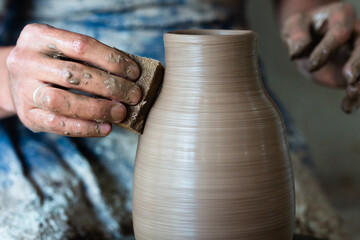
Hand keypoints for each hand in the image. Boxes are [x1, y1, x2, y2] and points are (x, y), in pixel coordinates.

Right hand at [7, 24, 141, 136]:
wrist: (15, 80)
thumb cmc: (53, 64)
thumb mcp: (64, 51)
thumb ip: (91, 60)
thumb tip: (130, 78)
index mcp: (38, 37)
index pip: (81, 45)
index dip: (112, 60)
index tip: (134, 72)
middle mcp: (25, 60)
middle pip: (74, 74)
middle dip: (111, 86)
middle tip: (133, 95)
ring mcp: (23, 89)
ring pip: (63, 102)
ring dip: (98, 109)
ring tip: (121, 112)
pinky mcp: (27, 115)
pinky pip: (58, 125)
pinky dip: (86, 128)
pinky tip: (106, 128)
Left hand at [281, 2, 359, 112]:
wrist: (310, 38)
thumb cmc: (301, 29)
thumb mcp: (294, 26)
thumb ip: (296, 36)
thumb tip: (296, 53)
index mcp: (341, 15)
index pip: (339, 32)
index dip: (327, 48)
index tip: (311, 66)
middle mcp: (356, 32)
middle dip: (358, 63)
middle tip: (349, 79)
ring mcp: (359, 51)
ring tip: (351, 96)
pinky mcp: (356, 70)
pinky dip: (355, 96)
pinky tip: (347, 107)